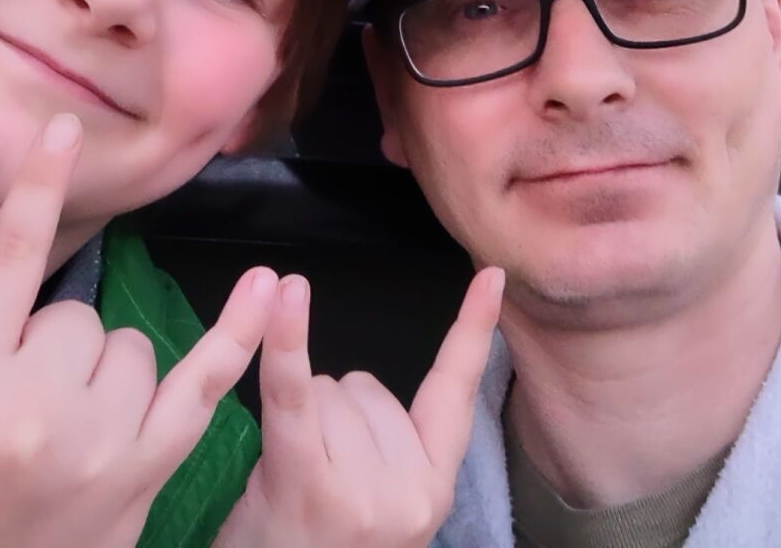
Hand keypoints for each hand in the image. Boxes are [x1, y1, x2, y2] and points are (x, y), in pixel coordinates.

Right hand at [0, 113, 277, 547]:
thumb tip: (45, 252)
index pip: (11, 260)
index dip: (39, 189)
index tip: (63, 131)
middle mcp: (35, 410)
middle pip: (83, 317)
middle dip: (57, 348)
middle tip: (23, 407)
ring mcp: (98, 445)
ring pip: (134, 347)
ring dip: (107, 376)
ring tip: (64, 434)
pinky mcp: (144, 473)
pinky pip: (203, 385)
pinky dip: (239, 334)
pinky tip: (271, 288)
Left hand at [218, 265, 504, 547]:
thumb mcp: (377, 505)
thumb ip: (391, 445)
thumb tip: (361, 384)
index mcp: (434, 488)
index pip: (457, 392)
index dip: (474, 330)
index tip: (493, 275)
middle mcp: (411, 492)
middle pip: (365, 385)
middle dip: (331, 414)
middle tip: (313, 480)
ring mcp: (363, 493)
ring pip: (326, 389)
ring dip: (300, 419)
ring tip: (291, 483)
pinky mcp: (308, 484)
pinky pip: (291, 392)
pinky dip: (288, 340)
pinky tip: (289, 295)